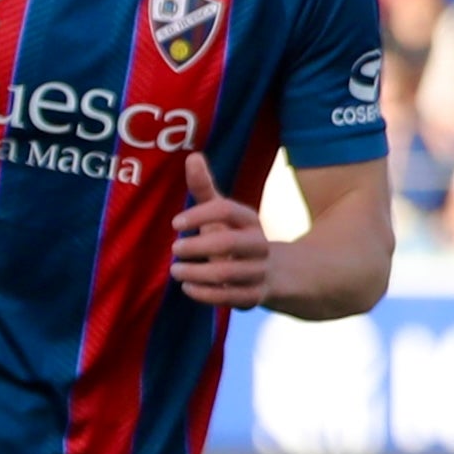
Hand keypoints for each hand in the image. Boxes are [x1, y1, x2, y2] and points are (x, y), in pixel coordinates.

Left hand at [168, 155, 276, 309]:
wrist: (277, 274)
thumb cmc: (236, 237)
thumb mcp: (223, 214)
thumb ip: (205, 188)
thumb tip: (192, 156)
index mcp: (249, 221)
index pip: (227, 210)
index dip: (200, 215)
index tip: (176, 224)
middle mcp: (259, 245)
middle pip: (230, 243)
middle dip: (198, 247)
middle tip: (175, 249)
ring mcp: (259, 272)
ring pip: (229, 274)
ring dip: (197, 273)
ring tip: (176, 271)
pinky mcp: (256, 296)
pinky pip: (233, 298)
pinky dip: (207, 294)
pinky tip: (188, 287)